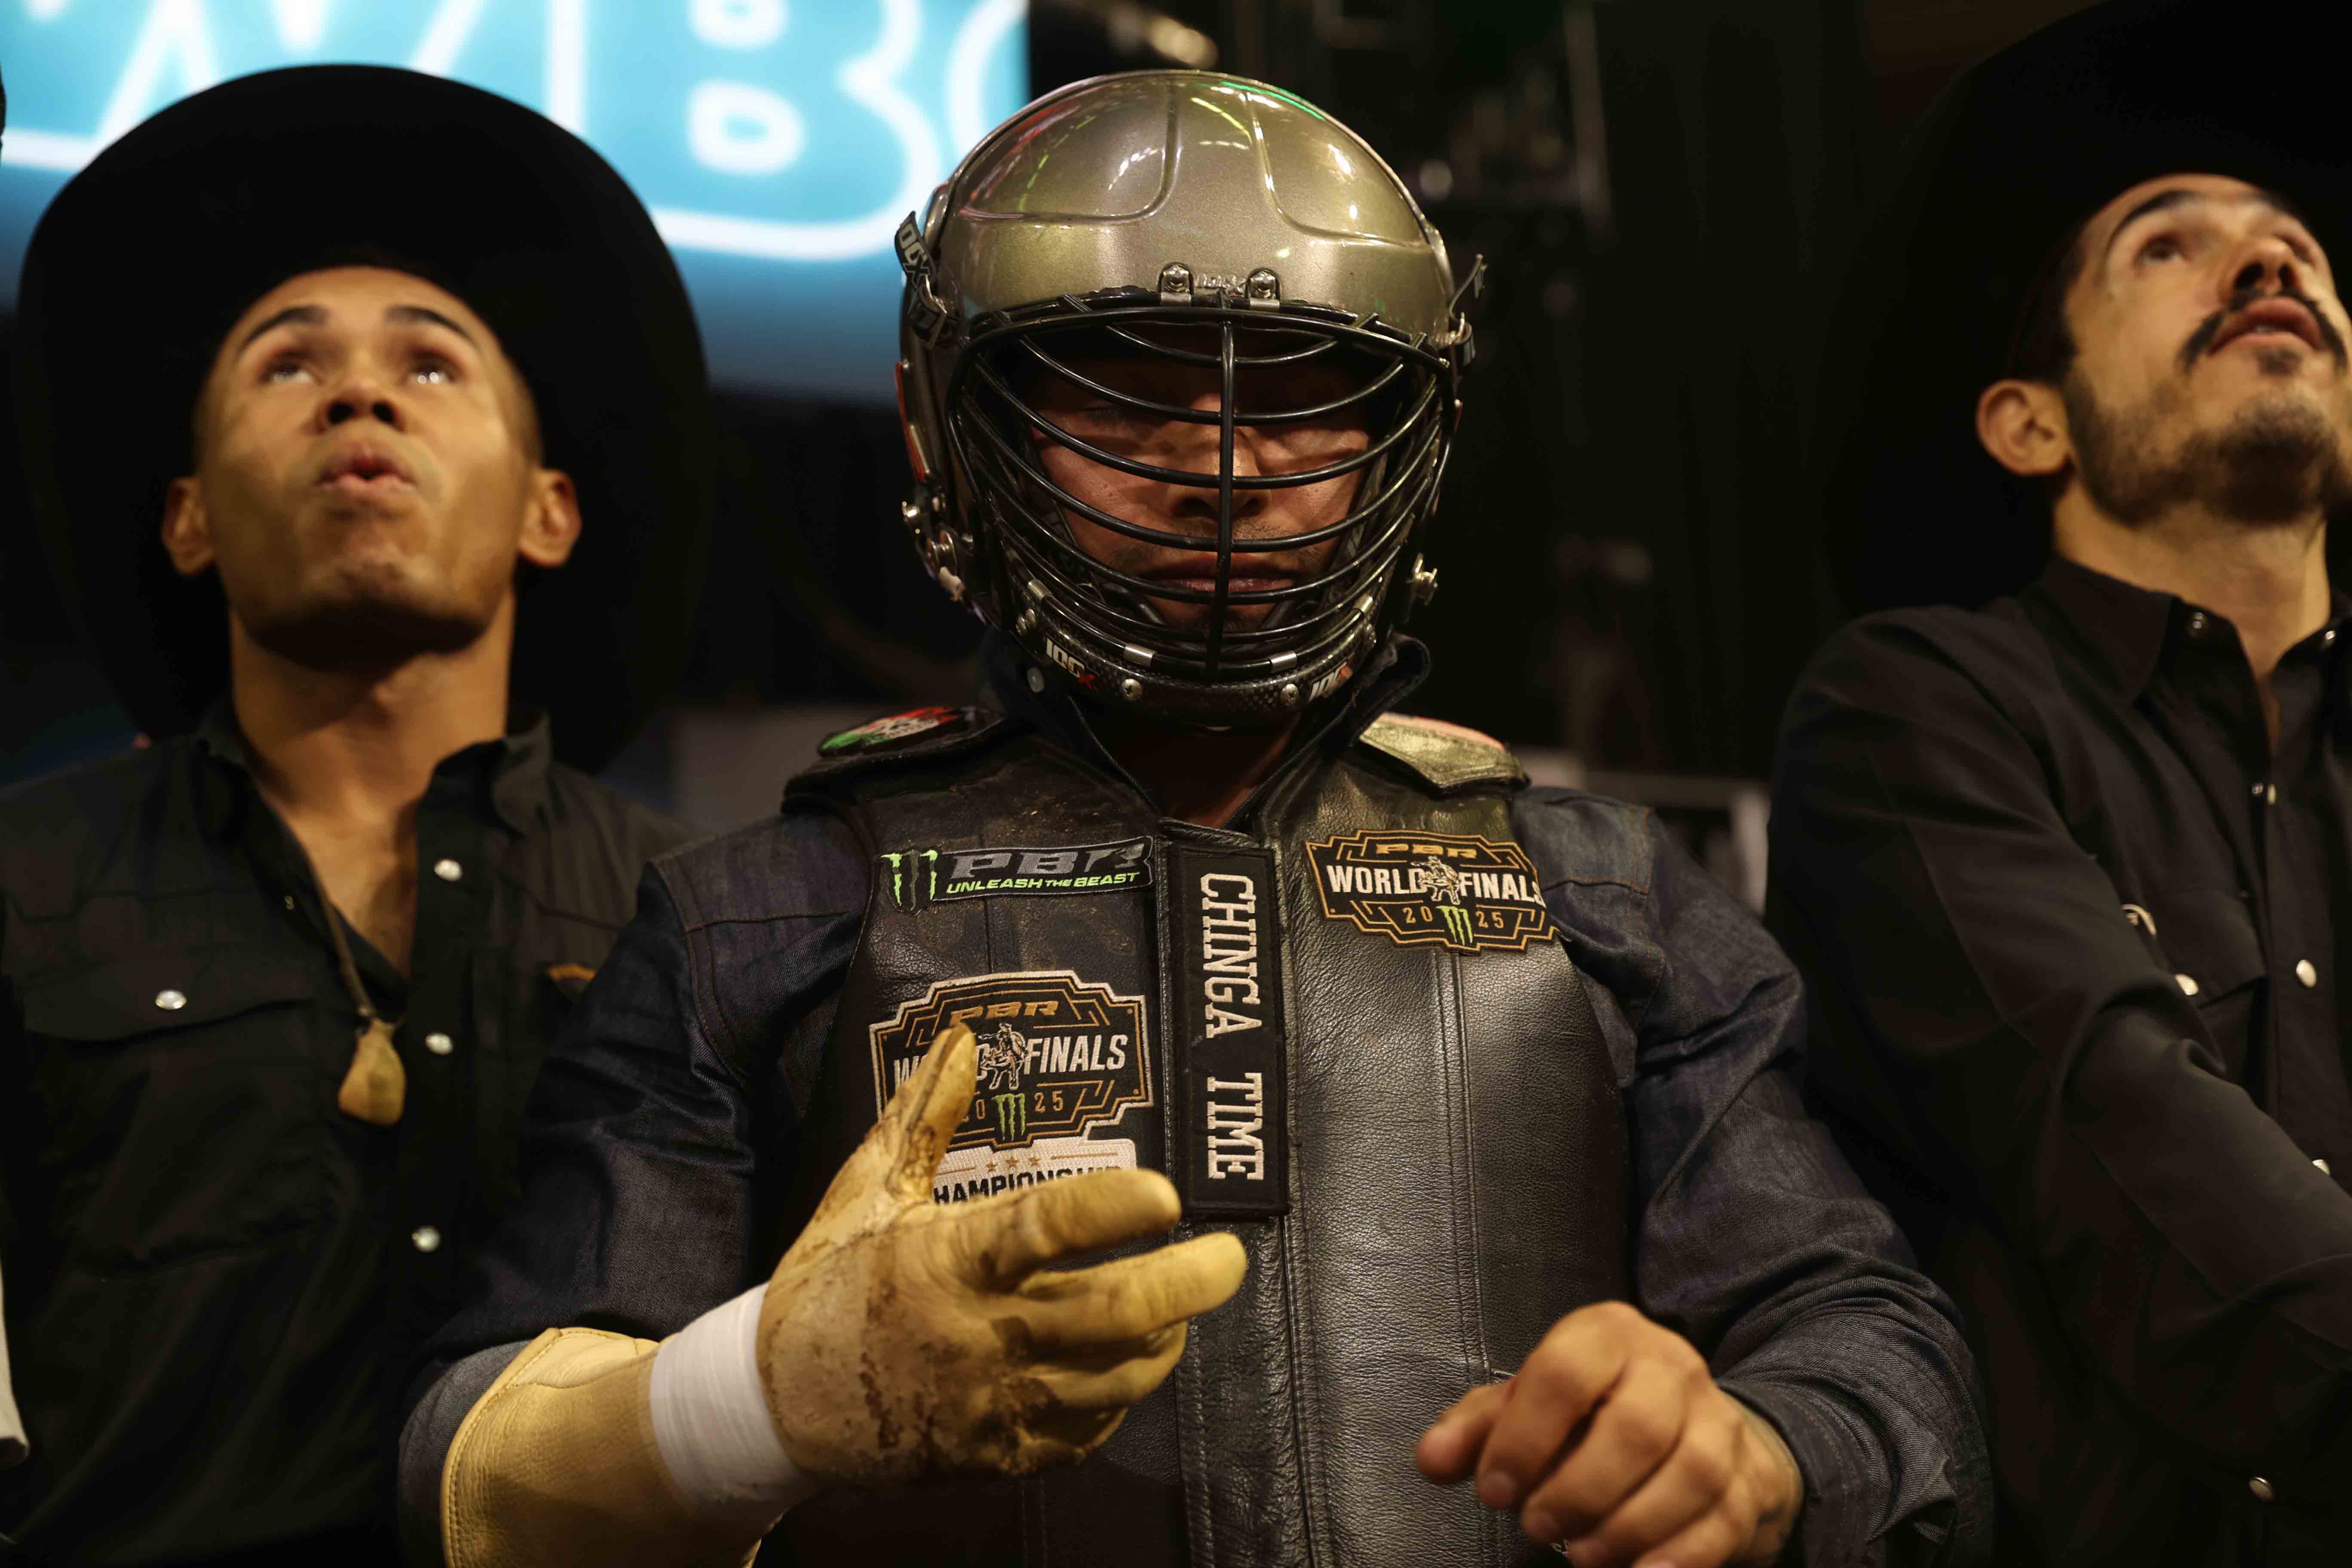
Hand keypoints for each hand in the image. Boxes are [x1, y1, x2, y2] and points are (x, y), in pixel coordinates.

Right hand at [756, 1023, 1245, 1484]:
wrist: (776, 1406)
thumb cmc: (829, 1283)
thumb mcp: (867, 1193)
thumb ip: (921, 1117)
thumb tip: (961, 1038)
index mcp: (945, 1262)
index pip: (1044, 1229)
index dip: (1111, 1209)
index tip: (1165, 1192)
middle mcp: (977, 1336)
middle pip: (1108, 1315)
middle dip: (1185, 1285)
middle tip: (1229, 1257)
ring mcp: (991, 1404)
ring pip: (1113, 1378)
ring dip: (1164, 1339)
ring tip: (1184, 1305)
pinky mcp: (998, 1456)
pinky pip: (1085, 1431)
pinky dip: (1121, 1396)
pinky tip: (1129, 1361)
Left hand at [1415, 1301, 1801, 1567]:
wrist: (1691, 1422)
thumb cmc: (1588, 1412)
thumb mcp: (1527, 1405)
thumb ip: (1476, 1430)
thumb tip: (1430, 1461)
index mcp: (1608, 1335)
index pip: (1566, 1373)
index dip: (1524, 1436)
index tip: (1494, 1490)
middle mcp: (1672, 1366)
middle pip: (1636, 1426)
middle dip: (1580, 1487)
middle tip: (1536, 1527)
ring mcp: (1719, 1421)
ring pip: (1690, 1473)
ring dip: (1629, 1525)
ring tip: (1582, 1556)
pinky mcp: (1749, 1477)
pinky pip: (1725, 1519)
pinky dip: (1681, 1555)